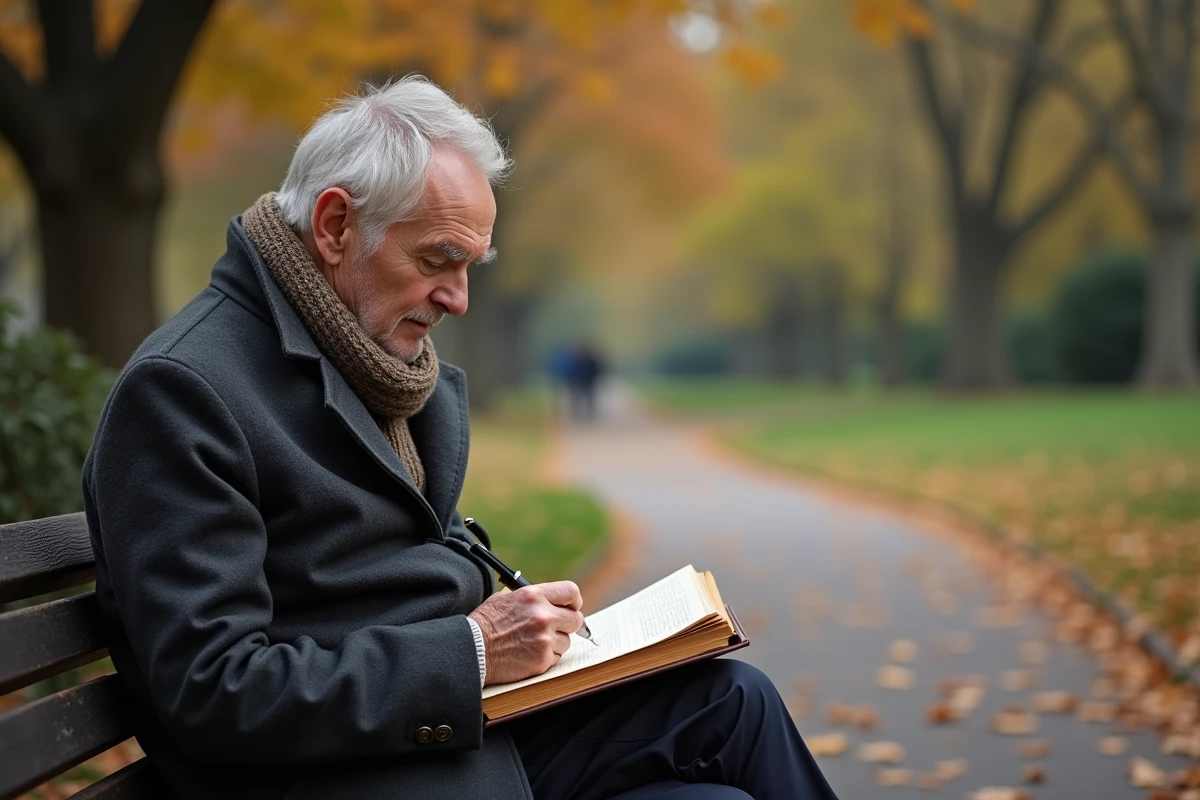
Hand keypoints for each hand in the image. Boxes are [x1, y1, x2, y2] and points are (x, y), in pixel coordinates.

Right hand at [469, 581, 584, 684]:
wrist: (472, 648)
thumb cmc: (487, 622)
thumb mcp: (508, 597)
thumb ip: (534, 598)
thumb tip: (554, 602)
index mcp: (534, 595)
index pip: (571, 592)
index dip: (574, 601)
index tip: (572, 607)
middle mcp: (543, 615)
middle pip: (576, 619)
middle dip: (567, 624)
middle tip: (555, 628)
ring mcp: (544, 639)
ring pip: (566, 641)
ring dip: (555, 642)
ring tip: (533, 642)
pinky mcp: (541, 660)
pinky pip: (556, 658)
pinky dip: (546, 657)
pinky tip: (528, 653)